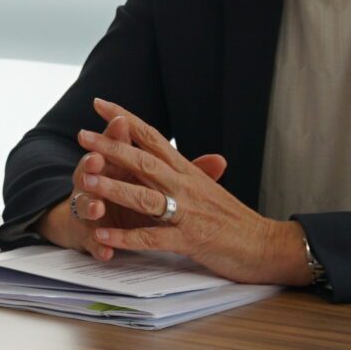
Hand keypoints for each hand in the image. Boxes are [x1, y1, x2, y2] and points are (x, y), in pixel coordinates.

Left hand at [68, 98, 312, 285]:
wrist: (268, 245)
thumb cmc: (235, 219)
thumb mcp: (207, 188)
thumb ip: (184, 169)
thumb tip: (163, 150)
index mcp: (187, 171)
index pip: (152, 137)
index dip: (125, 119)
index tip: (99, 103)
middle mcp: (186, 187)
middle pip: (143, 161)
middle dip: (111, 147)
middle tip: (82, 135)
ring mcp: (187, 213)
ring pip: (145, 196)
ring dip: (114, 188)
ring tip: (86, 180)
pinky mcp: (190, 240)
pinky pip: (152, 237)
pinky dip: (126, 236)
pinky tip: (103, 234)